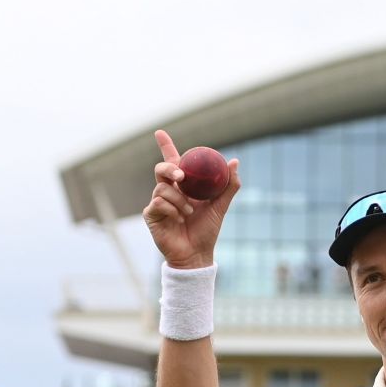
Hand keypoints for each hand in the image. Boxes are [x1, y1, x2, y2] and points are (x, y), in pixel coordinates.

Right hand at [142, 129, 240, 269]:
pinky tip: (179, 220)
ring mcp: (158, 202)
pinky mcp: (151, 214)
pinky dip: (171, 209)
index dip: (165, 145)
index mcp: (183, 186)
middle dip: (170, 169)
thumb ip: (228, 186)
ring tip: (188, 213)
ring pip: (162, 188)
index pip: (173, 161)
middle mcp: (168, 191)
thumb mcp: (220, 207)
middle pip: (162, 169)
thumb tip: (234, 162)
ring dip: (178, 199)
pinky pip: (158, 202)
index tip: (160, 132)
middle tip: (182, 178)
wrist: (196, 254)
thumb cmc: (206, 231)